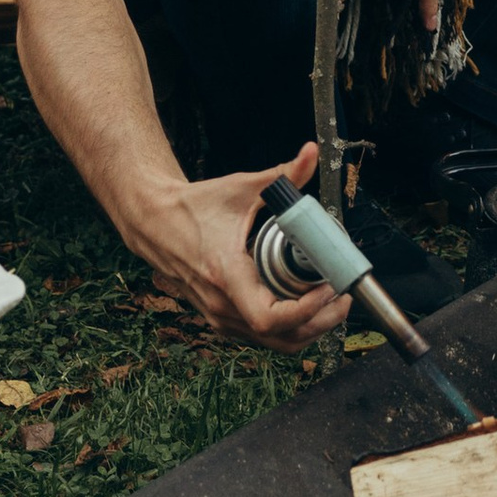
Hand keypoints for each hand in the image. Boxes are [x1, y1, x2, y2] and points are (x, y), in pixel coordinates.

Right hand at [127, 141, 350, 351]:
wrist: (154, 223)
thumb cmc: (193, 207)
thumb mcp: (241, 188)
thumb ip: (283, 174)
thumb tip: (311, 153)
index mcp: (226, 274)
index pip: (269, 317)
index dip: (306, 311)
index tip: (328, 288)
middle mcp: (222, 304)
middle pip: (282, 338)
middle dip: (320, 323)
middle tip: (342, 297)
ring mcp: (220, 316)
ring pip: (274, 343)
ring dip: (308, 328)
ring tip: (330, 301)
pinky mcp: (221, 319)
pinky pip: (262, 336)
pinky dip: (289, 328)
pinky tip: (304, 304)